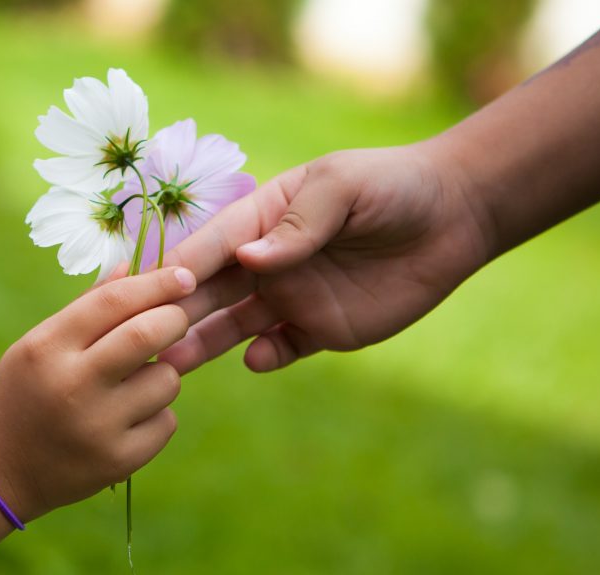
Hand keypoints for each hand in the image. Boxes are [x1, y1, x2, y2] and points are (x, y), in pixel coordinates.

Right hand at [0, 267, 194, 521]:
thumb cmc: (24, 394)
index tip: (184, 276)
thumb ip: (87, 307)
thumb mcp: (38, 345)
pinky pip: (166, 421)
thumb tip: (133, 267)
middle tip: (177, 319)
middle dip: (175, 319)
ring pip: (166, 380)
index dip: (156, 283)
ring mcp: (96, 427)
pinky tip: (127, 420)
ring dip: (164, 373)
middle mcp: (71, 385)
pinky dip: (157, 414)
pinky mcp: (118, 461)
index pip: (113, 301)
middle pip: (148, 334)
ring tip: (134, 383)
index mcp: (46, 348)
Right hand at [158, 142, 492, 372]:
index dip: (180, 267)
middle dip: (177, 313)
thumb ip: (298, 225)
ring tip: (176, 362)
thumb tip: (250, 260)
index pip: (210, 246)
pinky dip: (265, 357)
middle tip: (144, 337)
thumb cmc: (393, 186)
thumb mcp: (342, 187)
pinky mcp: (320, 330)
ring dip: (206, 343)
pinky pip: (282, 349)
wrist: (455, 217)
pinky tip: (257, 359)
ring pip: (235, 326)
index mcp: (262, 220)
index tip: (145, 289)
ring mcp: (291, 298)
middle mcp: (267, 263)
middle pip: (211, 292)